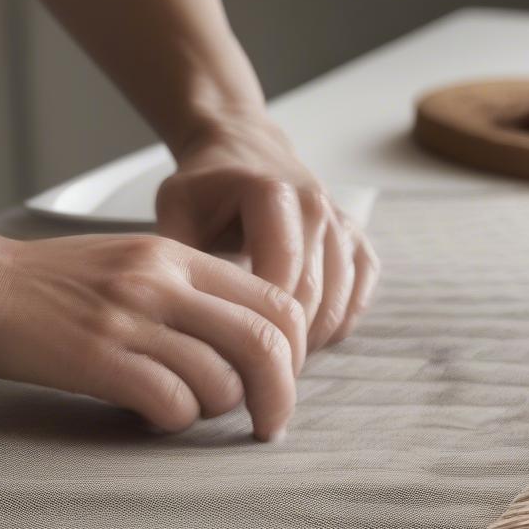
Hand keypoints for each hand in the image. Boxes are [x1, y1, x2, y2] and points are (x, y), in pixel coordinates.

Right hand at [0, 229, 305, 438]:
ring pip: (220, 380)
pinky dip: (173, 420)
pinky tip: (150, 415)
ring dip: (213, 410)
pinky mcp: (98, 359)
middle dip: (279, 395)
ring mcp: (130, 319)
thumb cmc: (43, 282)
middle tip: (269, 425)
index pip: (274, 300)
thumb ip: (180, 289)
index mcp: (174, 256)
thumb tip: (229, 339)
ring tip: (183, 410)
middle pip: (266, 342)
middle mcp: (162, 282)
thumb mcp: (125, 262)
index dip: (294, 351)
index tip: (279, 382)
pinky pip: (170, 402)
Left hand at [156, 111, 379, 350]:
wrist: (241, 149)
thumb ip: (174, 262)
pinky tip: (300, 339)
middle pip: (312, 297)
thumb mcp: (174, 212)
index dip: (260, 331)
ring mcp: (342, 222)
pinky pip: (359, 294)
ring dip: (308, 341)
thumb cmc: (203, 186)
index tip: (232, 365)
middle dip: (283, 346)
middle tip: (250, 380)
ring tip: (269, 363)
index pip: (279, 279)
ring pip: (339, 302)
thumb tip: (169, 321)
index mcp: (272, 194)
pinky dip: (334, 325)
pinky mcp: (355, 239)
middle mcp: (317, 205)